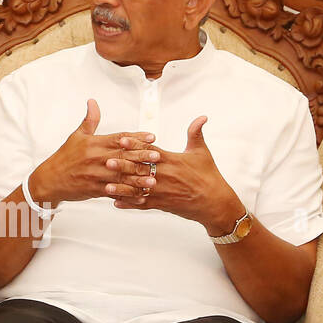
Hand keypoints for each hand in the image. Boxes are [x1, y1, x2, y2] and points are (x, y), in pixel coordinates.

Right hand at [29, 99, 159, 206]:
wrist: (49, 179)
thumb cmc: (64, 157)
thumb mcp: (76, 136)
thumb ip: (90, 120)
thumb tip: (93, 102)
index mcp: (93, 144)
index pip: (118, 138)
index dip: (136, 137)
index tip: (151, 137)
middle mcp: (95, 158)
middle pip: (123, 156)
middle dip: (141, 156)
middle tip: (157, 156)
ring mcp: (96, 175)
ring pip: (121, 176)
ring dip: (138, 178)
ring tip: (153, 179)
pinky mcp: (95, 189)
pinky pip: (115, 192)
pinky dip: (128, 195)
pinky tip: (140, 197)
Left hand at [114, 116, 242, 231]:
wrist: (216, 203)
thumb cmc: (209, 176)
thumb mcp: (202, 153)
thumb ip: (196, 133)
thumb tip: (202, 117)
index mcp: (172, 161)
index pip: (150, 151)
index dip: (135, 145)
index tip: (122, 139)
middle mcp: (165, 176)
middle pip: (141, 170)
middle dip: (124, 165)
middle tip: (108, 161)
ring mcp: (163, 192)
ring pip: (139, 190)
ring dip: (122, 188)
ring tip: (107, 186)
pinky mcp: (163, 205)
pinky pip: (143, 205)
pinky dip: (130, 204)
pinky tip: (115, 203)